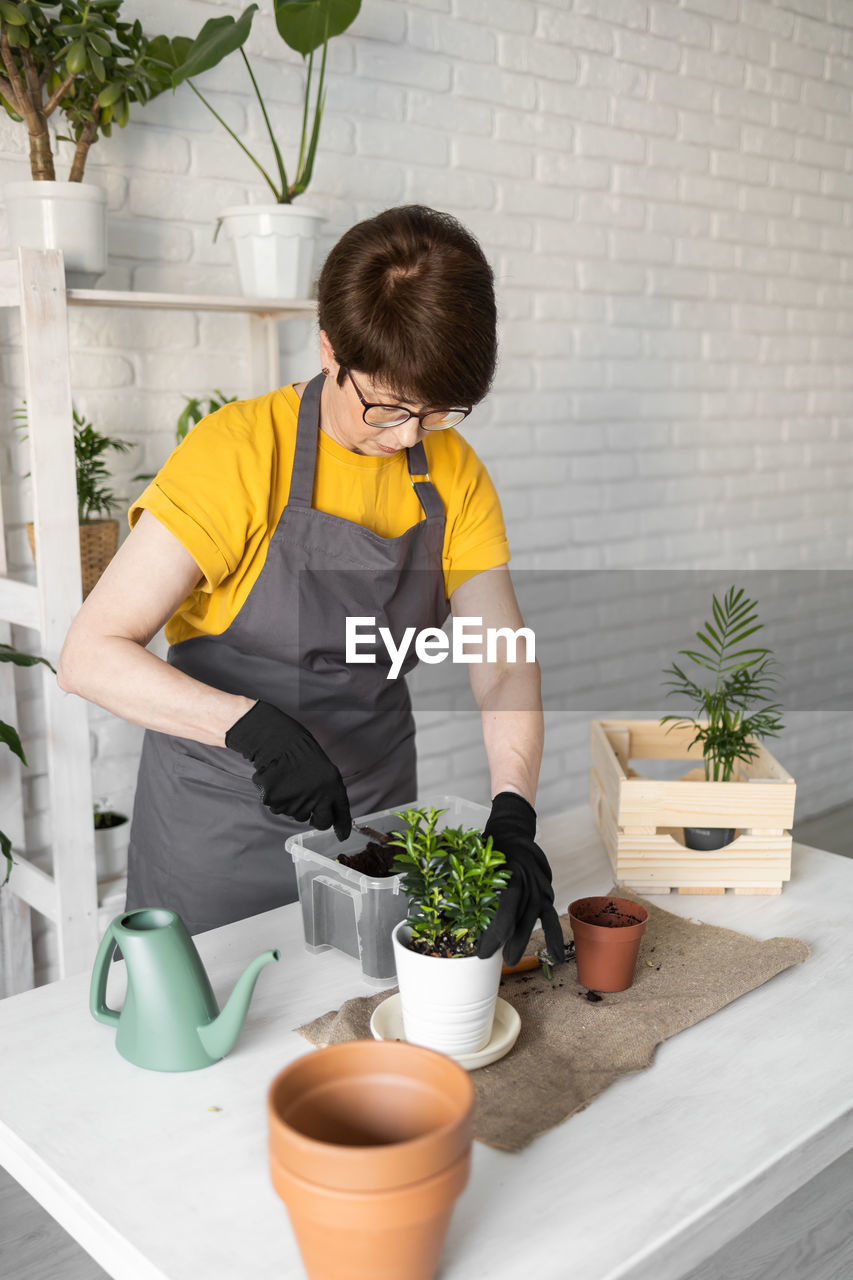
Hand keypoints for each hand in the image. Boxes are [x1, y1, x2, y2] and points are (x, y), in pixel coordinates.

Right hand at [225, 701, 351, 840]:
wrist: (279, 742)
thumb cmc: (303, 754)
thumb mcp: (326, 772)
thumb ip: (330, 793)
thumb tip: (331, 816)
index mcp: (333, 787)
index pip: (341, 813)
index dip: (342, 826)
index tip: (342, 836)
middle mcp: (317, 798)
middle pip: (320, 822)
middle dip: (317, 820)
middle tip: (311, 809)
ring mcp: (296, 801)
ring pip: (297, 815)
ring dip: (295, 805)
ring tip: (291, 783)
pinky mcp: (276, 802)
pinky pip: (279, 809)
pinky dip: (278, 800)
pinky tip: (279, 783)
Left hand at [476, 791, 563, 967]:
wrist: (513, 830)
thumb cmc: (488, 847)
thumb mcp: (473, 858)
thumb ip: (462, 883)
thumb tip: (438, 912)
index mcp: (510, 870)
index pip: (506, 906)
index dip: (495, 931)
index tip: (482, 949)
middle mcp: (528, 878)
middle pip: (520, 915)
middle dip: (506, 941)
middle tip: (491, 959)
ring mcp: (540, 886)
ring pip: (535, 917)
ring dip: (524, 941)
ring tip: (512, 961)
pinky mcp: (546, 892)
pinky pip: (552, 916)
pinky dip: (554, 937)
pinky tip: (554, 957)